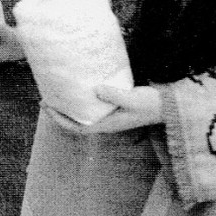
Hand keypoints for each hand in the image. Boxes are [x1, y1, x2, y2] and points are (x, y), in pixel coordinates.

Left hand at [43, 84, 162, 135]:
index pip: (78, 128)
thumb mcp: (133, 98)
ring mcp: (111, 115)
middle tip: (46, 97)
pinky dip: (83, 99)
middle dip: (60, 112)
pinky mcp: (115, 107)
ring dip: (70, 106)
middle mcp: (107, 122)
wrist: (168, 104)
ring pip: (84, 114)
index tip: (47, 107)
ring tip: (58, 92)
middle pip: (77, 122)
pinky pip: (93, 106)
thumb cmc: (151, 103)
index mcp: (108, 124)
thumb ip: (115, 94)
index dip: (60, 120)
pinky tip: (79, 87)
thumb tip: (96, 89)